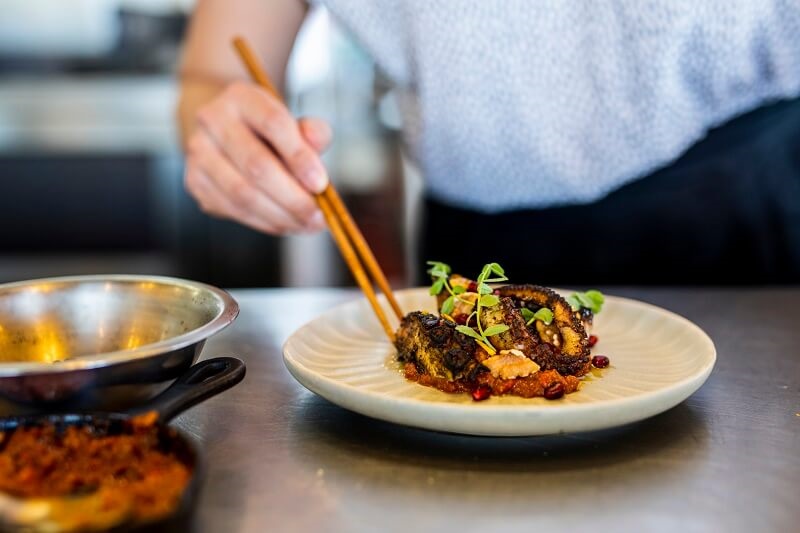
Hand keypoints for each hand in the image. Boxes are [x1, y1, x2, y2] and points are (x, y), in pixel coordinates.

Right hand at [184, 81, 330, 233]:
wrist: (227, 133)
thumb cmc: (270, 132)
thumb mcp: (294, 122)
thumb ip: (313, 131)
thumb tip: (318, 140)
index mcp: (242, 97)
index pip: (273, 124)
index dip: (299, 157)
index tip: (322, 185)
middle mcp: (213, 119)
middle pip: (257, 165)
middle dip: (293, 197)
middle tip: (319, 217)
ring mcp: (199, 152)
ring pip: (242, 193)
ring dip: (280, 215)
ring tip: (308, 225)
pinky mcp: (195, 182)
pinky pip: (234, 209)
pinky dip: (265, 222)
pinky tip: (287, 224)